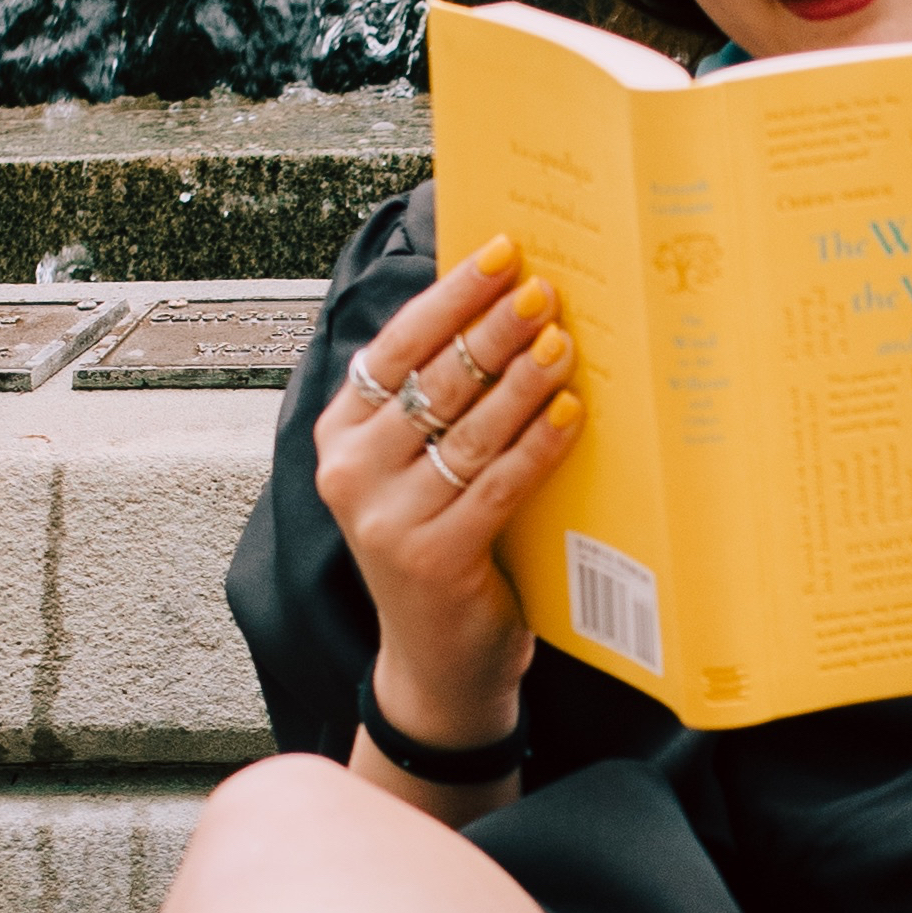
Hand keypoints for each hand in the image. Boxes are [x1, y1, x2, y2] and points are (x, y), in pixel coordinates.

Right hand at [312, 235, 584, 748]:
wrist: (437, 658)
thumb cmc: (439, 544)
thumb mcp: (416, 468)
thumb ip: (436, 402)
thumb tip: (500, 307)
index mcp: (339, 435)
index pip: (395, 347)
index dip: (451, 297)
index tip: (502, 254)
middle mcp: (349, 472)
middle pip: (435, 382)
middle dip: (494, 329)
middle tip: (545, 290)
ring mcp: (386, 519)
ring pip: (469, 430)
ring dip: (522, 381)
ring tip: (565, 342)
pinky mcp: (432, 557)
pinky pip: (498, 485)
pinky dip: (538, 445)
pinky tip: (571, 412)